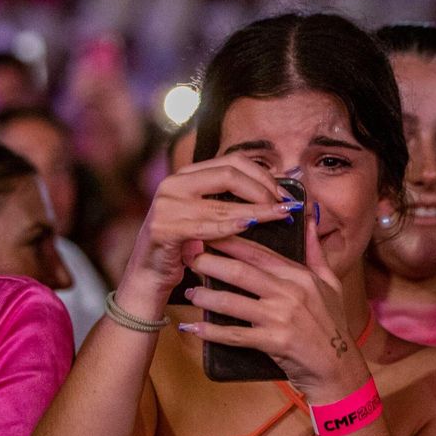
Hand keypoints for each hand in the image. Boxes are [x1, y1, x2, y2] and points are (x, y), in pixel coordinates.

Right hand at [117, 153, 301, 319]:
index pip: (232, 161)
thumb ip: (230, 199)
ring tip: (281, 216)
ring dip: (257, 210)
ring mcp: (166, 205)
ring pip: (222, 203)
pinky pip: (205, 226)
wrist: (149, 274)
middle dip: (264, 189)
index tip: (285, 192)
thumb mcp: (206, 214)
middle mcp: (174, 183)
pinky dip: (230, 226)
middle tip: (285, 206)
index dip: (264, 175)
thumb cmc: (186, 245)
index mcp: (186, 175)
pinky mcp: (163, 229)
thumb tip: (276, 190)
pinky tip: (250, 226)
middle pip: (230, 174)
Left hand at [182, 223, 368, 401]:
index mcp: (300, 276)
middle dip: (209, 263)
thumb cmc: (332, 324)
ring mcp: (280, 318)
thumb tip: (309, 219)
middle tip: (189, 259)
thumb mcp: (331, 283)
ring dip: (205, 297)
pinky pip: (234, 335)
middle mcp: (289, 293)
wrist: (339, 367)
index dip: (231, 242)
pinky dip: (210, 332)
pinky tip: (193, 328)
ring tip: (189, 293)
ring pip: (232, 302)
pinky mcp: (273, 342)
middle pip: (240, 272)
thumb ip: (315, 251)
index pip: (259, 253)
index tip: (208, 234)